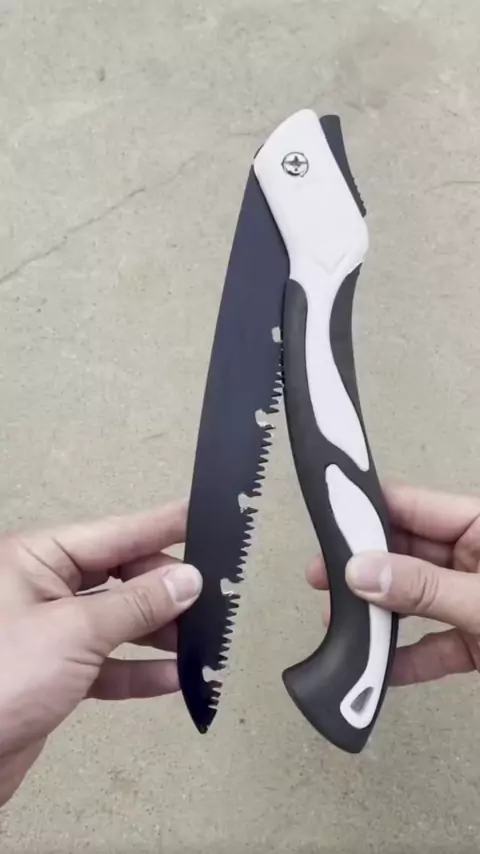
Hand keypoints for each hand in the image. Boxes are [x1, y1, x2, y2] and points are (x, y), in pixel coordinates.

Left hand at [0, 500, 200, 806]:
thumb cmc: (0, 679)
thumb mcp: (76, 632)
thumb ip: (137, 605)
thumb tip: (187, 580)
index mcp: (37, 559)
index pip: (116, 533)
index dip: (162, 526)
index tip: (202, 515)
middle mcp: (42, 588)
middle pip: (120, 576)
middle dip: (164, 589)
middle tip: (211, 595)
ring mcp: (48, 632)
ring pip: (116, 622)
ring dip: (157, 633)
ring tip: (200, 640)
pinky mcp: (53, 674)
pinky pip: (106, 664)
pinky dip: (137, 671)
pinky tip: (173, 678)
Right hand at [307, 482, 479, 686]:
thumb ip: (426, 587)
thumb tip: (360, 573)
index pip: (412, 507)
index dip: (368, 513)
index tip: (326, 524)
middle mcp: (474, 558)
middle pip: (405, 554)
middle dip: (363, 569)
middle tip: (320, 579)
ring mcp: (473, 600)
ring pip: (414, 600)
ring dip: (378, 615)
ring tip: (338, 624)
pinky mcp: (478, 642)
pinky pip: (433, 646)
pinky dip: (407, 660)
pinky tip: (377, 671)